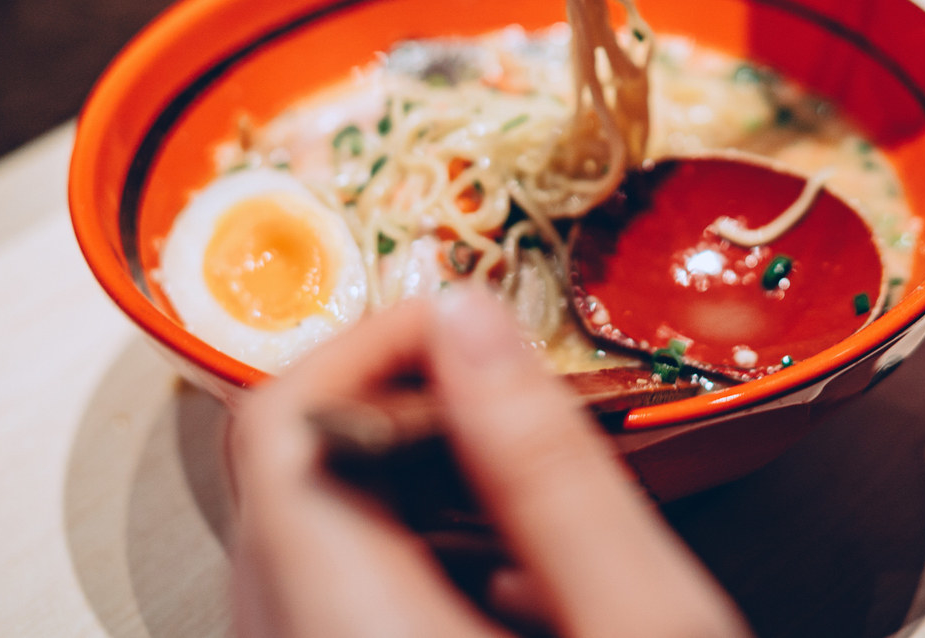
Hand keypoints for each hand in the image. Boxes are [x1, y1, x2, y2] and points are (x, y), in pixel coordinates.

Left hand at [227, 289, 749, 637]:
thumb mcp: (645, 623)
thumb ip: (549, 469)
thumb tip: (470, 318)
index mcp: (356, 632)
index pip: (278, 432)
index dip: (371, 343)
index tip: (473, 318)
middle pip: (283, 484)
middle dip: (394, 402)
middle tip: (506, 381)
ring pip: (309, 549)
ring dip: (408, 483)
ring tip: (529, 472)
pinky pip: (342, 610)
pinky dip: (415, 561)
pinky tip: (526, 582)